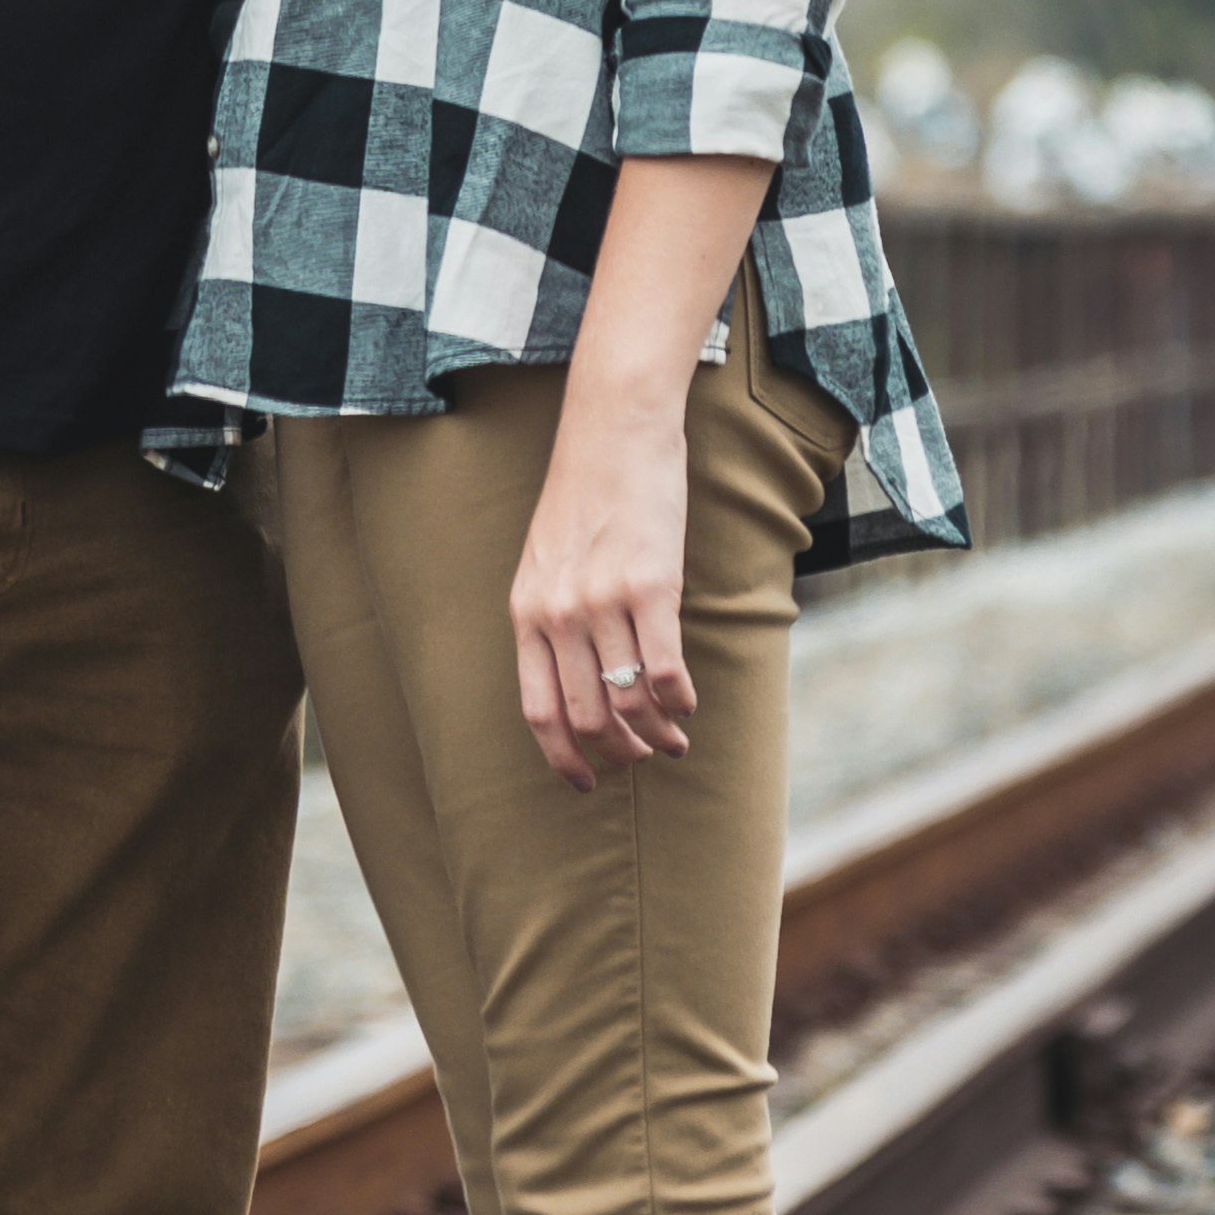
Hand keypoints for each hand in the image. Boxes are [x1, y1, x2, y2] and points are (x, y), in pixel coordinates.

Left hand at [512, 390, 695, 785]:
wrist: (613, 432)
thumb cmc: (586, 495)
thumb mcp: (545, 561)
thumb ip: (552, 616)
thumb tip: (578, 676)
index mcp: (526, 613)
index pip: (538, 709)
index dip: (561, 757)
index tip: (583, 781)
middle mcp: (558, 615)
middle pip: (587, 716)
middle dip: (620, 752)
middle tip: (646, 757)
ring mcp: (602, 602)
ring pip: (629, 701)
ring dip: (657, 733)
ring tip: (675, 739)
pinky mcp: (651, 587)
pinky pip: (665, 670)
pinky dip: (679, 700)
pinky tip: (688, 704)